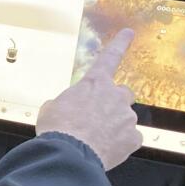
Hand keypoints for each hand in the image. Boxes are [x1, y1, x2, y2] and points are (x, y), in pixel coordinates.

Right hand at [35, 29, 142, 170]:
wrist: (70, 153)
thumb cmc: (58, 128)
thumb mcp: (51, 108)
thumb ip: (64, 103)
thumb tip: (64, 109)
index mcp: (94, 84)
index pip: (109, 57)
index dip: (120, 43)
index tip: (129, 32)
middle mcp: (115, 96)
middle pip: (123, 94)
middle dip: (114, 102)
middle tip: (100, 116)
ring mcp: (127, 117)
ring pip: (125, 119)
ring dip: (114, 126)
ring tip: (95, 140)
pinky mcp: (134, 138)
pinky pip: (130, 139)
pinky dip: (120, 144)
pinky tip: (105, 149)